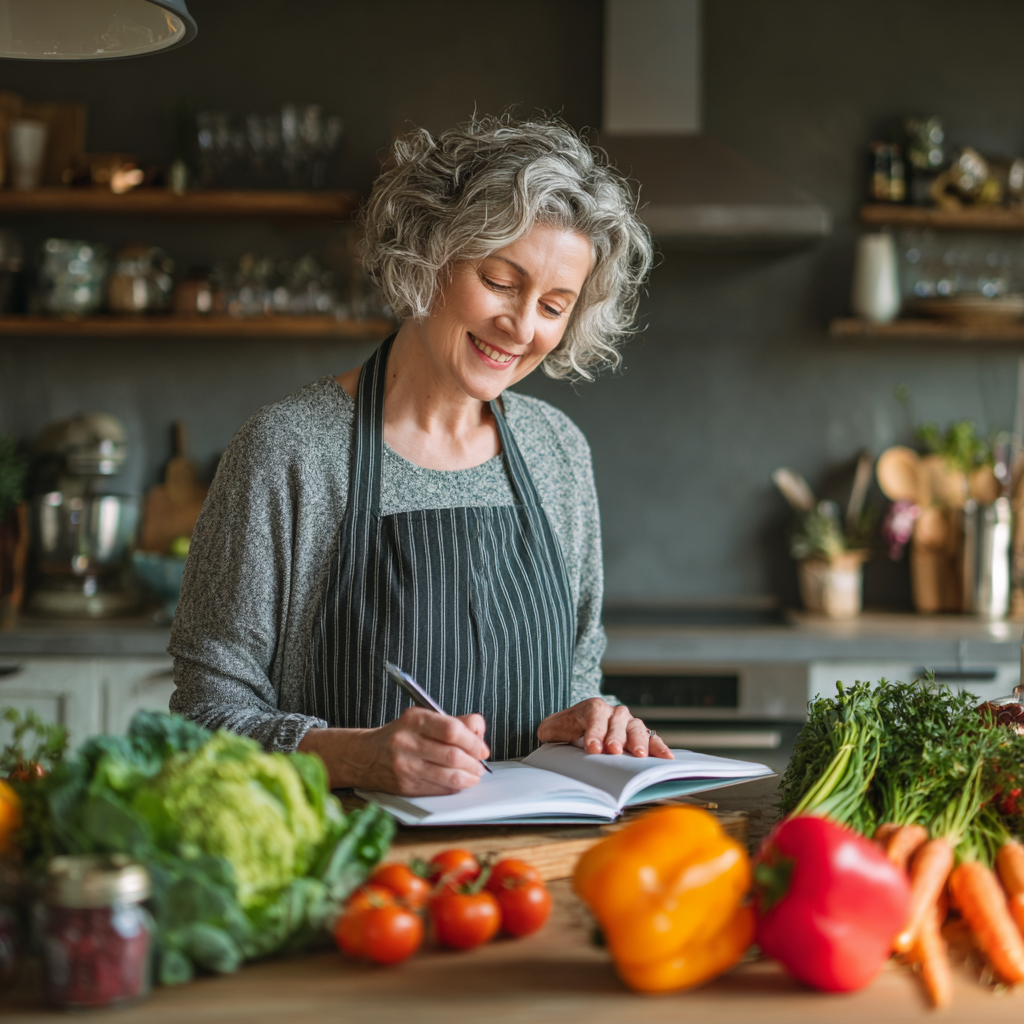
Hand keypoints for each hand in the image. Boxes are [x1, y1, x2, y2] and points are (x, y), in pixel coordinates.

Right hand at [298, 708, 489, 794]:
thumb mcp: (422, 719)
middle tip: (480, 763)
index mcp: (414, 720)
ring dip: (469, 777)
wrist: (365, 756)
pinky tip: (460, 781)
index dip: (473, 741)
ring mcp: (405, 767)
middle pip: (453, 755)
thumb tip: (479, 731)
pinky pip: (439, 788)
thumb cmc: (399, 736)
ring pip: (449, 776)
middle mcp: (408, 743)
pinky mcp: (406, 786)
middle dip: (474, 762)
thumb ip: (453, 721)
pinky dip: (455, 786)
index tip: (482, 748)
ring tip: (474, 774)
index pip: (452, 730)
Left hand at [537, 698, 673, 758]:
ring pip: (636, 728)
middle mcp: (613, 712)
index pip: (595, 716)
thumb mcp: (552, 729)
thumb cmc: (564, 731)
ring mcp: (628, 723)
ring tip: (640, 756)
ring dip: (639, 742)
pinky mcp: (638, 736)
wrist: (575, 728)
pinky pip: (651, 739)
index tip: (593, 749)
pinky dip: (658, 747)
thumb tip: (547, 736)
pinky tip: (665, 758)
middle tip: (614, 751)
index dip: (594, 732)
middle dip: (616, 737)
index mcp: (592, 707)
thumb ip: (550, 731)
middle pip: (618, 722)